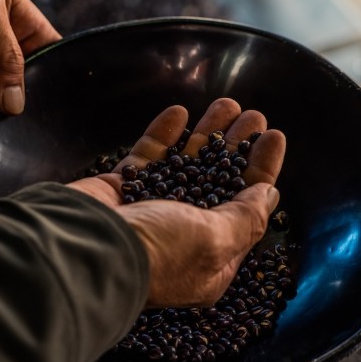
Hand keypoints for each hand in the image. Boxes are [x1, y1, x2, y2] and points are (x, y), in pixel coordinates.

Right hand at [66, 98, 285, 307]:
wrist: (86, 249)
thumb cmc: (158, 254)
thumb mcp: (216, 240)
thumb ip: (245, 216)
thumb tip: (268, 194)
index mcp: (211, 257)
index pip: (247, 207)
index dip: (262, 169)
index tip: (274, 135)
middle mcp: (182, 234)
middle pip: (219, 180)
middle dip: (237, 146)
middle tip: (252, 114)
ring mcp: (150, 210)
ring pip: (186, 164)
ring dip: (206, 133)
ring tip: (226, 103)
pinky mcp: (121, 190)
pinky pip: (148, 156)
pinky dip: (164, 134)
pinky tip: (179, 111)